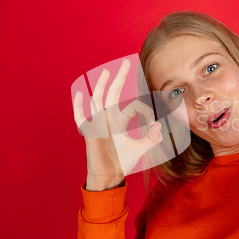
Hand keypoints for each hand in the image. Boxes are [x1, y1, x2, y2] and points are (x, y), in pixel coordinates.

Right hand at [73, 58, 163, 190]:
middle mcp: (108, 119)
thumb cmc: (122, 162)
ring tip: (105, 72)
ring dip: (102, 86)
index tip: (153, 123)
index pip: (133, 106)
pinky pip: (80, 117)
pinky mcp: (89, 133)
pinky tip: (80, 93)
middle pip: (113, 93)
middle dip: (119, 77)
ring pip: (98, 100)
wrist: (109, 177)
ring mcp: (98, 124)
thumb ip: (151, 138)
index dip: (146, 111)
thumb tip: (160, 126)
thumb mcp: (141, 149)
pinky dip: (78, 106)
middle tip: (126, 62)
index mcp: (120, 121)